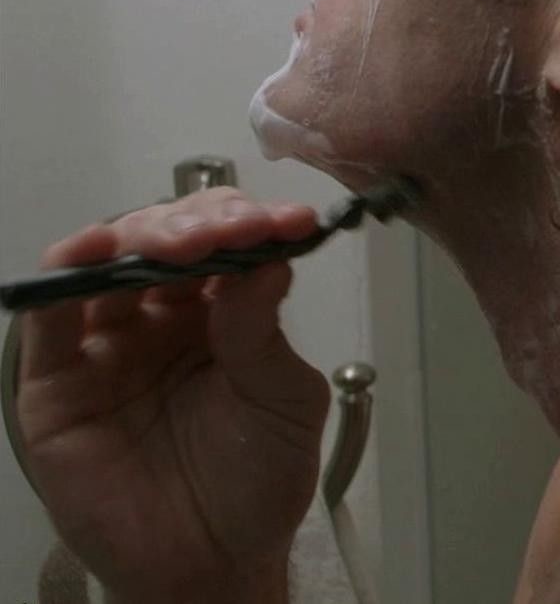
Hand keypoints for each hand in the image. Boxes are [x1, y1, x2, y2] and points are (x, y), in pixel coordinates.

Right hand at [15, 188, 330, 600]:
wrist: (211, 561)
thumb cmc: (258, 478)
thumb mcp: (284, 400)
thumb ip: (264, 331)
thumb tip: (265, 257)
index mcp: (224, 312)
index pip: (231, 244)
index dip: (254, 222)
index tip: (286, 221)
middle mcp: (163, 317)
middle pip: (167, 240)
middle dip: (198, 221)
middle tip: (228, 229)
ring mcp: (109, 344)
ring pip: (110, 262)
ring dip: (140, 234)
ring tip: (178, 240)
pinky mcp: (58, 381)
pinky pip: (50, 315)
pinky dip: (66, 271)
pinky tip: (95, 250)